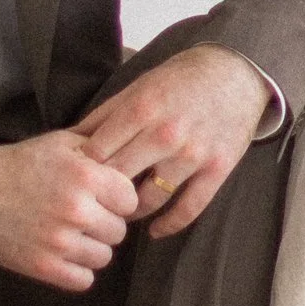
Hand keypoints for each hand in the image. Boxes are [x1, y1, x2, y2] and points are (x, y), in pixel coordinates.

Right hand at [0, 129, 137, 290]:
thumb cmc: (20, 164)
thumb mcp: (60, 143)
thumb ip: (99, 146)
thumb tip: (133, 149)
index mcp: (85, 176)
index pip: (130, 200)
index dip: (118, 198)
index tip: (102, 197)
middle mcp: (76, 210)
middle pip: (119, 230)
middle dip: (105, 223)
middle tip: (83, 216)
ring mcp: (60, 242)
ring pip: (104, 257)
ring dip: (92, 248)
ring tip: (72, 234)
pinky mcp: (44, 267)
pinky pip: (84, 280)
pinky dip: (77, 270)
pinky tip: (64, 254)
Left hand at [73, 46, 271, 238]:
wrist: (235, 74)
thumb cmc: (180, 80)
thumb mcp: (139, 87)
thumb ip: (106, 115)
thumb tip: (69, 141)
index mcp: (141, 109)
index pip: (97, 153)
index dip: (82, 171)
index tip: (78, 181)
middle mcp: (164, 133)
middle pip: (118, 179)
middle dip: (102, 195)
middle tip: (94, 204)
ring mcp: (192, 153)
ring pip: (150, 199)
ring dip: (132, 212)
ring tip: (121, 215)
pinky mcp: (216, 169)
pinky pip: (188, 208)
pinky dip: (169, 225)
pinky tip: (155, 230)